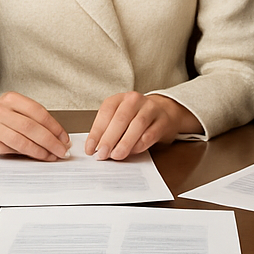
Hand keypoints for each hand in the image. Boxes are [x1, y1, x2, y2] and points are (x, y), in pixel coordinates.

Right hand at [0, 92, 69, 160]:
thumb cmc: (1, 115)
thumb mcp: (16, 108)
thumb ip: (35, 119)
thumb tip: (58, 136)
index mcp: (12, 99)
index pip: (38, 112)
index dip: (54, 127)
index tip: (64, 138)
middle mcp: (1, 110)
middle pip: (30, 127)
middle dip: (49, 141)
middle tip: (61, 151)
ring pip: (20, 140)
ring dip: (38, 151)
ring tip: (50, 156)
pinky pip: (7, 150)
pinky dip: (21, 155)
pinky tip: (31, 157)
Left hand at [85, 92, 199, 159]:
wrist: (163, 111)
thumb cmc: (136, 117)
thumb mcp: (119, 117)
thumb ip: (108, 130)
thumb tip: (96, 149)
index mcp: (120, 98)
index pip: (106, 112)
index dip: (96, 132)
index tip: (90, 148)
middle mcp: (134, 100)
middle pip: (121, 118)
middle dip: (109, 138)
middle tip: (102, 154)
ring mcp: (150, 108)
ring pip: (137, 125)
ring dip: (125, 143)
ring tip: (116, 155)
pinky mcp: (162, 120)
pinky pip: (151, 133)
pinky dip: (140, 144)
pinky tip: (133, 151)